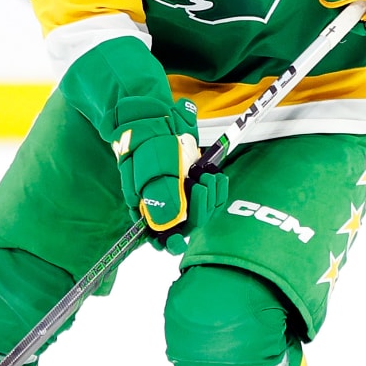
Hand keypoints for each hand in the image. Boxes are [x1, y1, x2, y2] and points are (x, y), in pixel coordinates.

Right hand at [110, 97, 228, 252]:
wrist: (153, 121)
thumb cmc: (147, 147)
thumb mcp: (152, 173)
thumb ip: (162, 199)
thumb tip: (172, 225)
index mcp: (151, 209)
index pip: (161, 237)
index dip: (169, 243)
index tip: (177, 244)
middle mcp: (168, 206)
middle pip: (189, 224)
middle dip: (199, 207)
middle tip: (199, 185)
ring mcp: (184, 196)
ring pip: (205, 211)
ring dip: (210, 196)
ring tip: (206, 176)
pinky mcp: (198, 184)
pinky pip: (215, 197)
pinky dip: (218, 188)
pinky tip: (215, 175)